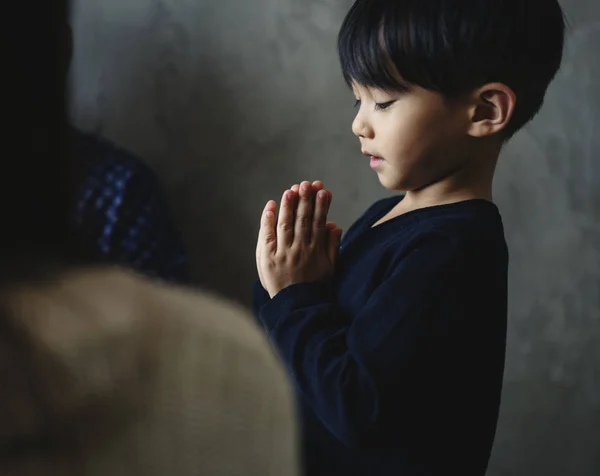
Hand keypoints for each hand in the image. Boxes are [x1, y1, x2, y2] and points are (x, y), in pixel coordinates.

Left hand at [256, 181, 342, 297]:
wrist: (296, 307)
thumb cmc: (315, 287)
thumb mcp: (330, 268)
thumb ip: (333, 246)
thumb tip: (335, 225)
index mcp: (316, 251)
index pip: (319, 223)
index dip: (322, 205)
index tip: (324, 190)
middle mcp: (300, 250)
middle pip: (303, 220)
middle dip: (306, 200)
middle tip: (308, 183)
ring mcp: (283, 254)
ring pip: (286, 224)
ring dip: (289, 205)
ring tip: (292, 189)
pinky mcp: (268, 259)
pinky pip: (267, 235)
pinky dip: (268, 219)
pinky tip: (271, 205)